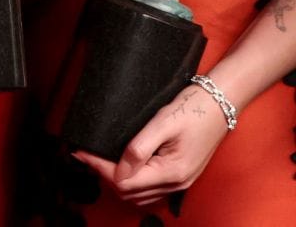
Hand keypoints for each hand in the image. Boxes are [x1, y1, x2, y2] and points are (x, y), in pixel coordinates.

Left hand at [72, 80, 228, 203]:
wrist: (219, 105)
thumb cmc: (193, 110)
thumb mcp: (162, 124)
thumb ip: (139, 149)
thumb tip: (118, 170)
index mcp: (172, 172)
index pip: (124, 182)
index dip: (99, 167)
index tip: (80, 151)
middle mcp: (176, 183)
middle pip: (129, 192)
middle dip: (103, 174)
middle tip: (84, 154)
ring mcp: (179, 182)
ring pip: (138, 194)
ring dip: (115, 180)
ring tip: (96, 160)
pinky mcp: (180, 176)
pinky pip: (149, 190)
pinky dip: (130, 183)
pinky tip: (119, 168)